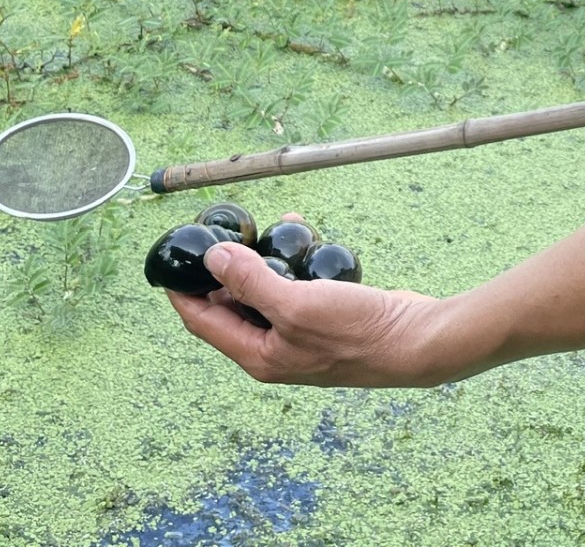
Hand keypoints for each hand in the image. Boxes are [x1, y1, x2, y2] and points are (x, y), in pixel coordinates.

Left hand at [168, 238, 456, 387]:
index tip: (169, 263)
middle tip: (222, 233)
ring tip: (266, 228)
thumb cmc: (355, 332)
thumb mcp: (296, 305)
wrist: (414, 341)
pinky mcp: (326, 318)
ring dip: (263, 260)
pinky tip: (304, 237)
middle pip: (232, 306)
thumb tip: (212, 260)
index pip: (202, 322)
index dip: (181, 293)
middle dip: (224, 269)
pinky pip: (297, 287)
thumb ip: (252, 283)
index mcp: (258, 355)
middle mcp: (275, 349)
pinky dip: (294, 263)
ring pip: (267, 292)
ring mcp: (301, 335)